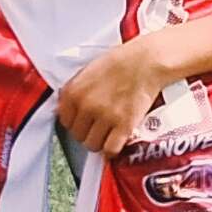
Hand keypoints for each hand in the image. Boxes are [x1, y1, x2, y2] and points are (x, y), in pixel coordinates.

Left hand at [59, 41, 172, 157]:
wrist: (146, 61)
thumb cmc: (119, 63)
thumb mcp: (88, 71)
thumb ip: (75, 91)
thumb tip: (65, 110)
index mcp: (74, 92)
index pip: (64, 121)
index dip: (75, 123)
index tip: (83, 122)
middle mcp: (86, 106)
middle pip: (78, 136)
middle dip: (87, 133)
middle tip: (98, 127)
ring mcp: (105, 117)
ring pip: (92, 145)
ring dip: (100, 142)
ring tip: (108, 134)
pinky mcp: (124, 125)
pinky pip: (111, 149)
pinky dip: (112, 150)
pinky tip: (116, 142)